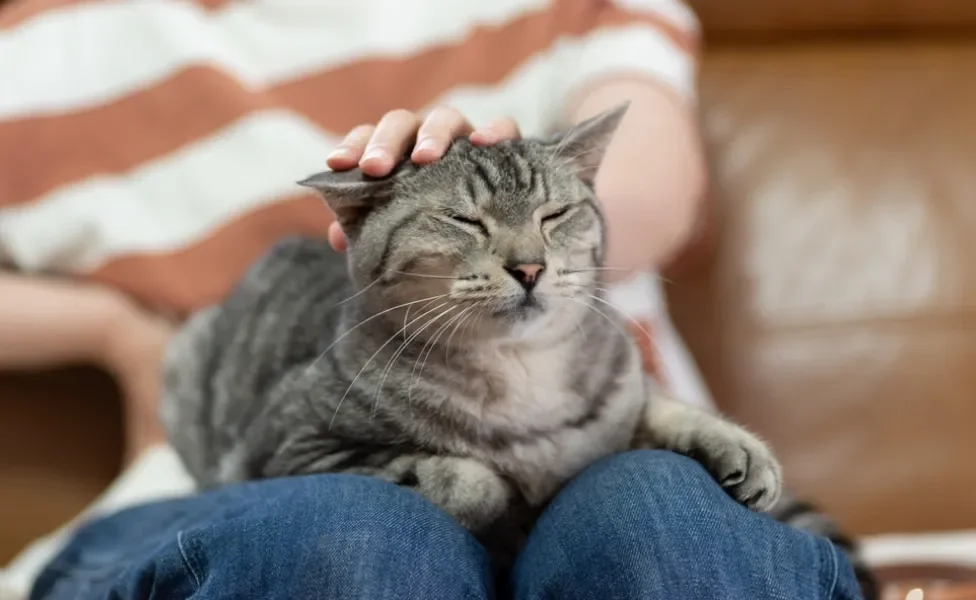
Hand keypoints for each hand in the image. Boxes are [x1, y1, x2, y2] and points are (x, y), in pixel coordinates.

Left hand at [324, 107, 520, 251]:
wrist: (497, 229)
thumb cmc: (437, 225)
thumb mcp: (402, 227)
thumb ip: (371, 226)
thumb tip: (338, 237)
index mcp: (399, 154)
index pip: (369, 138)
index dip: (352, 147)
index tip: (337, 164)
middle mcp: (427, 140)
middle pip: (402, 123)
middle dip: (386, 142)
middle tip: (375, 167)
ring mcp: (465, 139)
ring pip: (446, 117)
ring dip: (433, 133)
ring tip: (425, 158)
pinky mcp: (504, 147)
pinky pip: (503, 127)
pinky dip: (494, 128)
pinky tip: (483, 141)